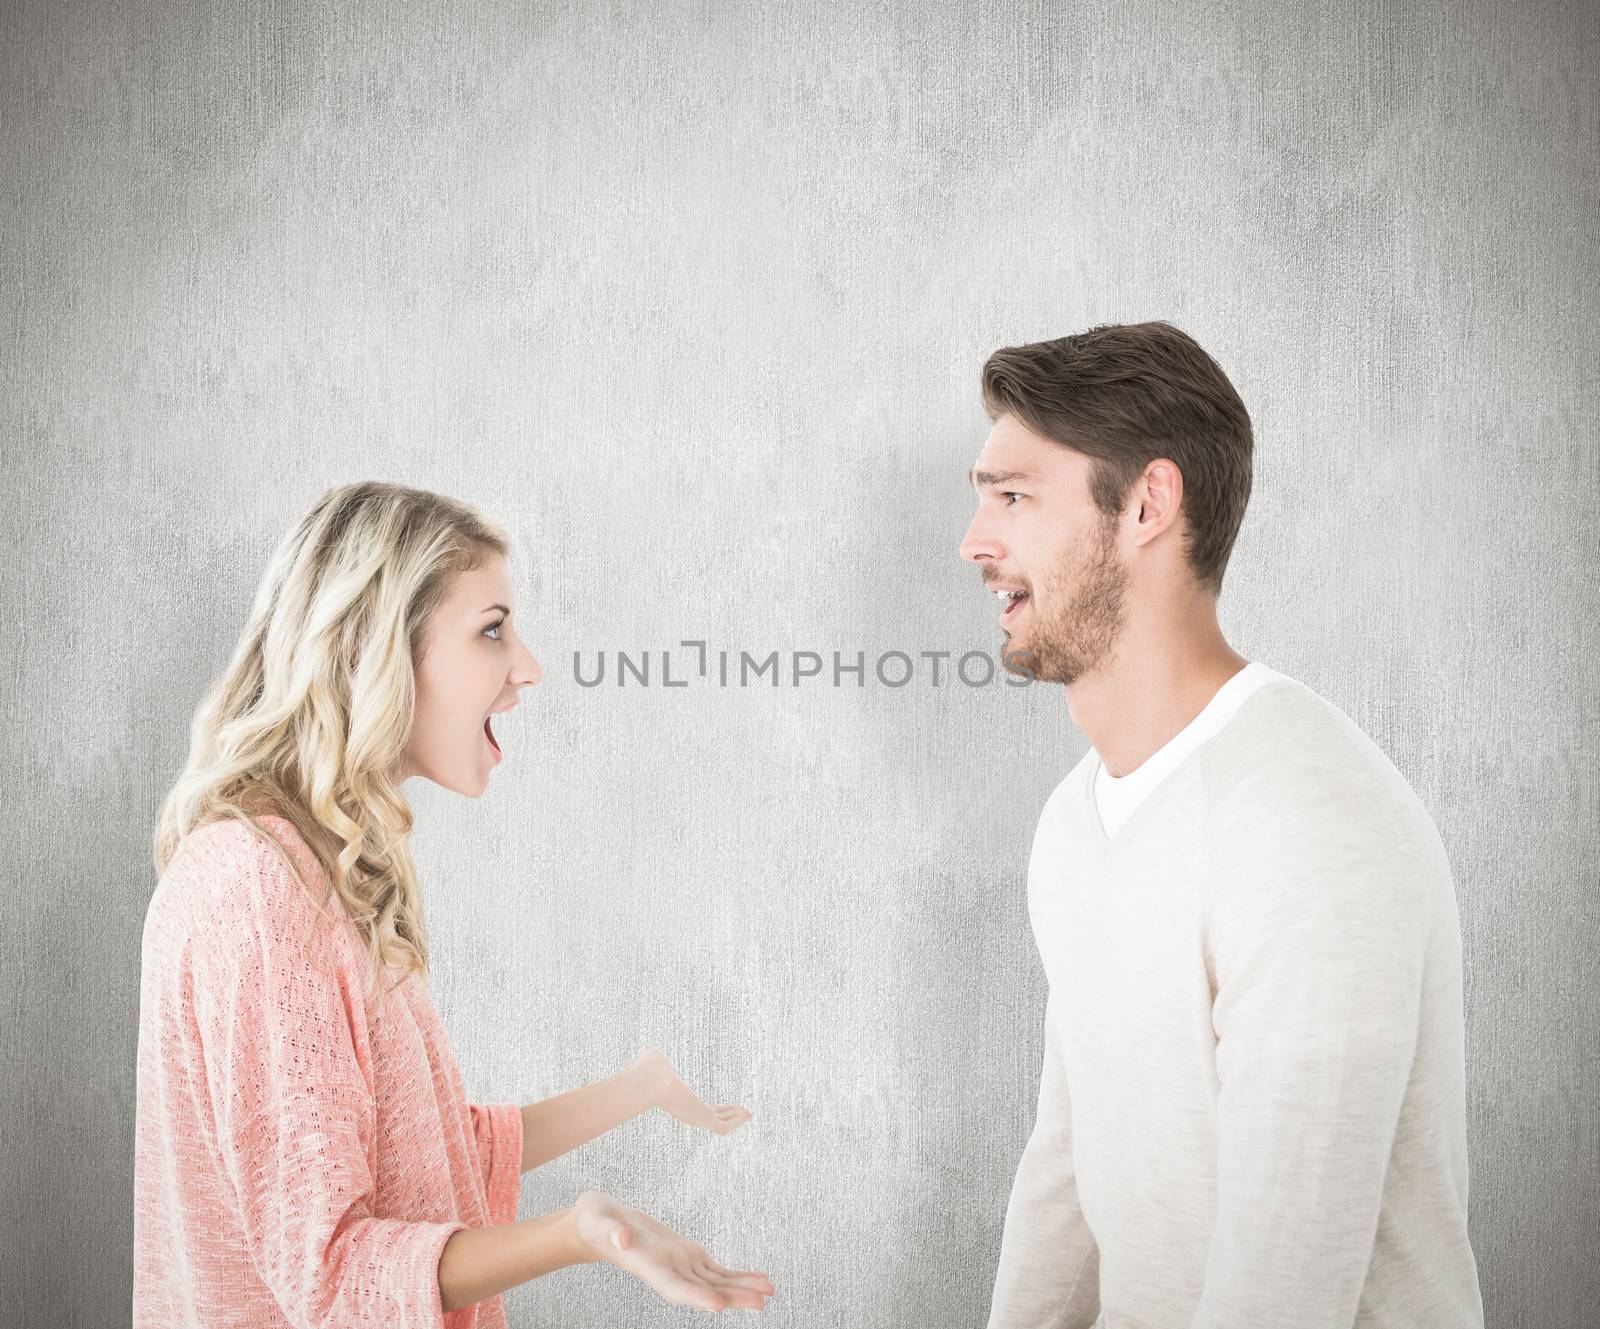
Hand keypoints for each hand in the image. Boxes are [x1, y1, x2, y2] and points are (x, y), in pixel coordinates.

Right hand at [566, 1190, 774, 1311]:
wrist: (597, 1224)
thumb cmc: (595, 1222)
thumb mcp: (599, 1220)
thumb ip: (610, 1230)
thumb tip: (622, 1236)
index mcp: (647, 1267)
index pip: (674, 1287)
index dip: (696, 1297)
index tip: (718, 1305)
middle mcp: (667, 1272)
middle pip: (702, 1290)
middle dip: (731, 1298)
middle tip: (761, 1303)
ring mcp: (679, 1265)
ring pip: (714, 1282)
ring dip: (741, 1289)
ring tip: (769, 1292)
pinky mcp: (686, 1255)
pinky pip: (715, 1270)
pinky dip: (736, 1276)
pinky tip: (757, 1280)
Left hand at [636, 1047, 752, 1135]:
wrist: (650, 1080)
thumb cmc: (650, 1069)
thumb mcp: (656, 1061)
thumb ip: (658, 1060)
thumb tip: (654, 1054)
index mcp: (681, 1101)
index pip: (702, 1107)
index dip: (716, 1106)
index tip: (726, 1106)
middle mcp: (689, 1112)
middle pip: (715, 1116)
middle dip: (730, 1114)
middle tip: (745, 1113)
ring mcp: (696, 1116)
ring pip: (721, 1123)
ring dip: (736, 1119)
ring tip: (749, 1114)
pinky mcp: (701, 1118)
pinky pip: (722, 1126)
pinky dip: (735, 1122)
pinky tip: (746, 1115)